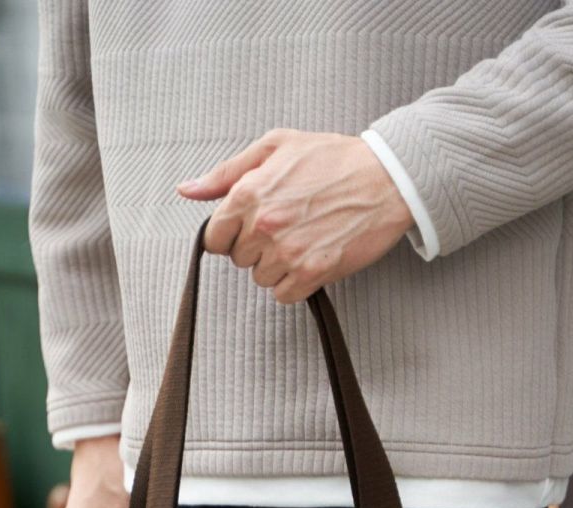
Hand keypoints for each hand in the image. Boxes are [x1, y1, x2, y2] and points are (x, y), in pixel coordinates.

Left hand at [177, 130, 413, 302]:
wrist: (385, 178)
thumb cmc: (332, 158)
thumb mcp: (275, 147)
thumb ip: (226, 173)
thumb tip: (187, 191)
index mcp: (249, 193)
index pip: (215, 236)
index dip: (231, 233)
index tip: (250, 226)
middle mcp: (264, 225)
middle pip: (239, 259)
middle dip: (257, 246)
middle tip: (287, 225)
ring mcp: (287, 252)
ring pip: (261, 278)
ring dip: (277, 265)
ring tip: (303, 237)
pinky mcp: (312, 273)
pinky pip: (284, 295)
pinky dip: (295, 283)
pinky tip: (311, 257)